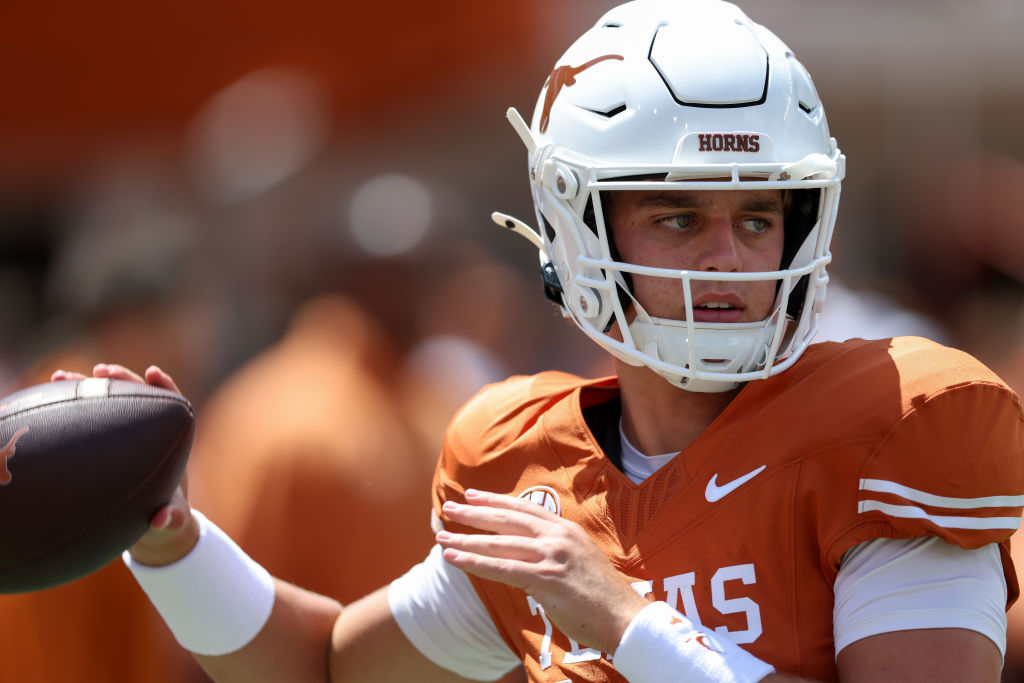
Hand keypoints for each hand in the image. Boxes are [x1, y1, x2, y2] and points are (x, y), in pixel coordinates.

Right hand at [51, 363, 199, 565]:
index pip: (174, 405)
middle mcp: (151, 433)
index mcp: (172, 444)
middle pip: (140, 395)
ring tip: (62, 375)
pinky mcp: (105, 443)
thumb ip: (171, 520)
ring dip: (89, 387)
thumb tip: (163, 519)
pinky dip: (73, 407)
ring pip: (110, 403)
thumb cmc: (166, 519)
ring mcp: (127, 435)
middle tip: (101, 371)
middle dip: (121, 378)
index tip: (152, 373)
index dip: (165, 387)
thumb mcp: (171, 522)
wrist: (153, 526)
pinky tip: (49, 397)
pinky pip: (90, 419)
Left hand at [435, 488, 647, 654]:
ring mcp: (552, 555)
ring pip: (498, 543)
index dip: (497, 501)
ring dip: (466, 539)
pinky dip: (473, 562)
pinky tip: (453, 558)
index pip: (525, 508)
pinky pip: (501, 568)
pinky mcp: (545, 578)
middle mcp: (558, 536)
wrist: (626, 617)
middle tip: (450, 507)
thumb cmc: (605, 597)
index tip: (475, 496)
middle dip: (474, 513)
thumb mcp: (581, 561)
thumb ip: (557, 552)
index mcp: (567, 529)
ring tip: (441, 536)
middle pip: (507, 519)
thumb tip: (530, 556)